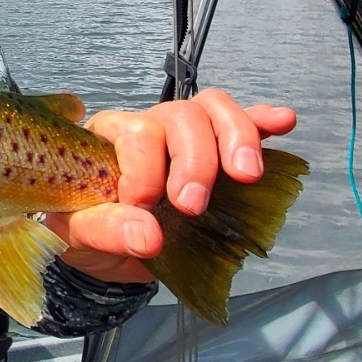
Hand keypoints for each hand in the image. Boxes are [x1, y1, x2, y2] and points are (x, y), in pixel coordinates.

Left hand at [45, 88, 295, 282]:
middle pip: (181, 115)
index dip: (144, 169)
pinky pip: (243, 123)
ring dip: (235, 137)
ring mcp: (185, 135)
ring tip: (246, 175)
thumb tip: (148, 235)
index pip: (136, 132)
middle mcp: (149, 125)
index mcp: (108, 137)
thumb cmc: (89, 232)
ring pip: (213, 109)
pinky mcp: (217, 151)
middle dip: (195, 160)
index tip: (142, 207)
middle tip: (192, 206)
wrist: (110, 251)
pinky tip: (282, 122)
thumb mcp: (78, 235)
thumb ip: (107, 231)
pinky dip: (262, 121)